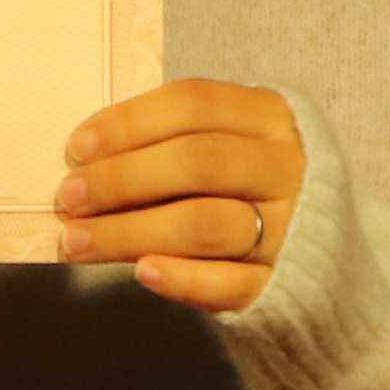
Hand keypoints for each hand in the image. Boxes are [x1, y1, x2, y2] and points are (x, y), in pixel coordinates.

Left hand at [57, 78, 301, 312]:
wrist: (321, 258)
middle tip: (68, 197)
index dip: (129, 122)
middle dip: (122, 178)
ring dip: (130, 231)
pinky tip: (141, 272)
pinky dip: (182, 278)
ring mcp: (291, 227)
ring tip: (77, 241)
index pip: (194, 104)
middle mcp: (286, 167)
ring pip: (206, 224)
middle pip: (199, 161)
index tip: (76, 147)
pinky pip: (230, 283)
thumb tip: (83, 160)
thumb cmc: (245, 190)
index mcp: (269, 117)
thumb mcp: (226, 148)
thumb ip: (169, 144)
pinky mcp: (286, 285)